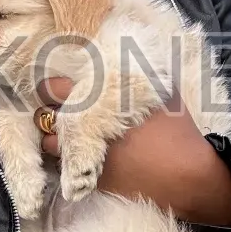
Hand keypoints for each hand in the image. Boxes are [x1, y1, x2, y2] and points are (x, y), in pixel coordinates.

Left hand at [34, 77, 230, 227]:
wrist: (187, 175)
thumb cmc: (176, 128)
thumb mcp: (162, 88)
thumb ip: (139, 68)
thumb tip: (128, 52)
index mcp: (98, 100)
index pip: (52, 89)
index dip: (51, 88)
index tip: (57, 88)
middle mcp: (84, 127)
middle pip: (43, 117)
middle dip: (47, 113)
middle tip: (60, 110)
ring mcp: (85, 155)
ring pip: (49, 144)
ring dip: (54, 137)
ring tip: (70, 133)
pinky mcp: (90, 179)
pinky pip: (64, 166)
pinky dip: (68, 158)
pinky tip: (83, 152)